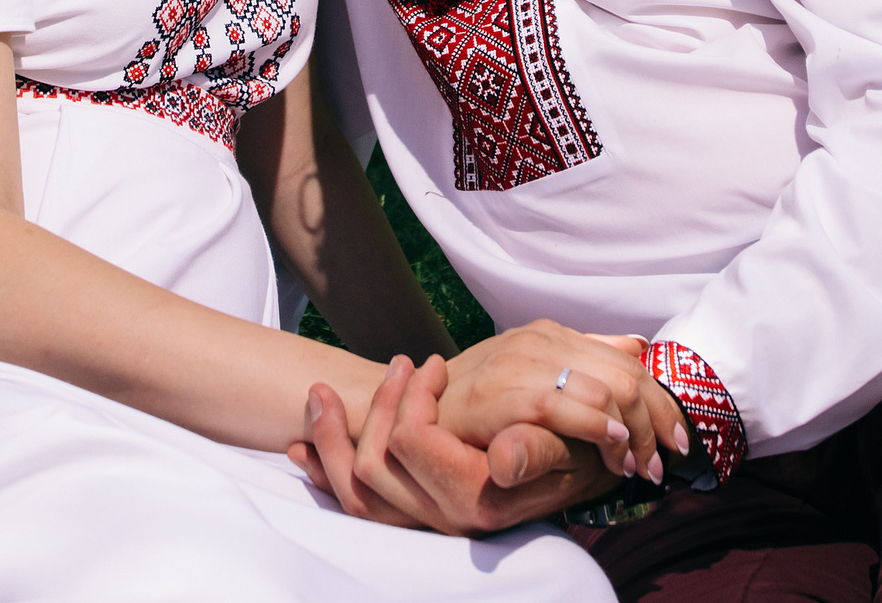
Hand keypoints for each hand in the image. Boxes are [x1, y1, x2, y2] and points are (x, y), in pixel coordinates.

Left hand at [290, 355, 617, 533]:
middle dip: (369, 410)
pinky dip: (323, 473)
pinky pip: (354, 504)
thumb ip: (534, 451)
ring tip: (318, 395)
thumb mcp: (569, 448)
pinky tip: (300, 447)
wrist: (581, 471)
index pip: (414, 445)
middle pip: (374, 469)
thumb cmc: (577, 452)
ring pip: (355, 492)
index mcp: (475, 499)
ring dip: (328, 441)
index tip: (432, 363)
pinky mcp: (414, 512)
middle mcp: (444, 518)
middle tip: (391, 366)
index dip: (413, 399)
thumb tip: (501, 456)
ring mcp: (425, 518)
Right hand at [435, 320, 686, 485]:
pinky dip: (596, 427)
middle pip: (626, 375)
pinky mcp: (503, 392)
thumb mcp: (535, 374)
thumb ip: (583, 359)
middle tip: (665, 461)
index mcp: (551, 334)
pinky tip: (612, 447)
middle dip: (655, 422)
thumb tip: (639, 344)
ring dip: (632, 434)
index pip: (627, 361)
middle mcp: (540, 340)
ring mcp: (521, 362)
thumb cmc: (479, 402)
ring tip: (638, 466)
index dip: (659, 402)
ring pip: (606, 389)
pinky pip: (565, 406)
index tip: (675, 439)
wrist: (418, 408)